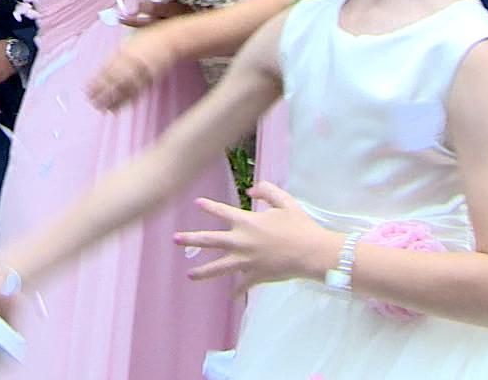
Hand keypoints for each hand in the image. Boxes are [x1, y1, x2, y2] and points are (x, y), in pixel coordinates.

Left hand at [87, 29, 177, 110]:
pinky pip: (138, 91)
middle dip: (102, 92)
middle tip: (92, 102)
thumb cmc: (147, 39)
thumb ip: (116, 56)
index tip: (86, 89)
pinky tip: (119, 107)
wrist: (170, 40)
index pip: (106, 69)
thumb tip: (102, 70)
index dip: (96, 80)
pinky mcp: (151, 79)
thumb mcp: (128, 43)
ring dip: (113, 100)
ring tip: (103, 109)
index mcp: (123, 52)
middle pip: (114, 80)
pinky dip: (127, 101)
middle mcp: (132, 62)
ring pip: (125, 88)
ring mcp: (142, 71)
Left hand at [173, 181, 340, 292]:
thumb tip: (251, 190)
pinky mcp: (256, 276)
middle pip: (210, 240)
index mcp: (246, 222)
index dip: (209, 207)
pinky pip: (243, 285)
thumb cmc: (300, 226)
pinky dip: (237, 291)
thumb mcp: (285, 201)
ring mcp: (246, 261)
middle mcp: (241, 241)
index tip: (197, 203)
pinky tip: (231, 297)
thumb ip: (266, 191)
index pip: (222, 211)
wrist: (312, 253)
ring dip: (203, 271)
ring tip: (189, 275)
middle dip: (191, 239)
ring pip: (219, 267)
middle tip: (175, 239)